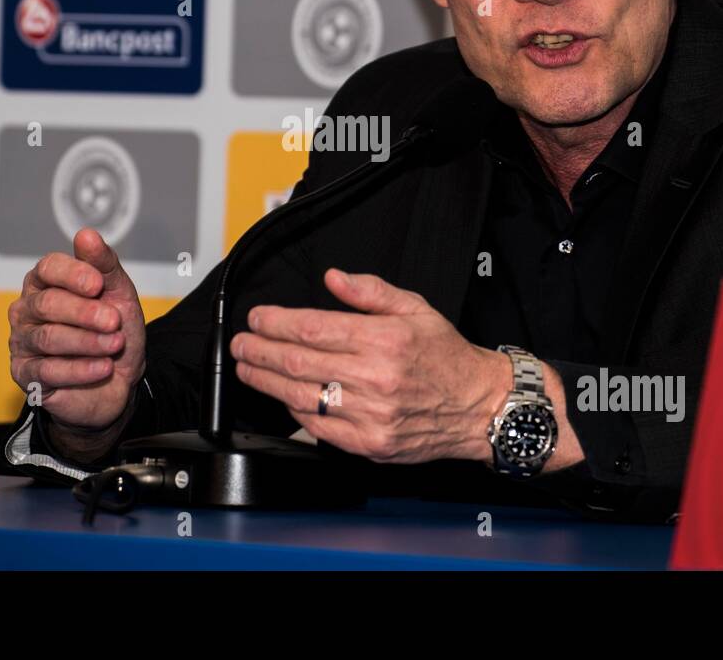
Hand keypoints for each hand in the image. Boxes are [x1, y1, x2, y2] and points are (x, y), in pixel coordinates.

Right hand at [8, 228, 146, 433]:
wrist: (118, 378)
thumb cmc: (113, 330)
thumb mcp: (118, 293)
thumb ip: (103, 264)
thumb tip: (86, 234)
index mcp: (46, 282)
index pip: (49, 268)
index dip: (73, 274)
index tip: (98, 285)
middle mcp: (28, 308)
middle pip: (47, 303)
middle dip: (85, 313)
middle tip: (113, 321)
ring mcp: (22, 341)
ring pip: (49, 337)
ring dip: (88, 342)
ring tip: (115, 345)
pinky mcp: (25, 374)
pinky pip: (48, 370)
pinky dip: (81, 369)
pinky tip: (103, 367)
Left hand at [230, 268, 513, 464]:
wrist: (480, 407)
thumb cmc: (448, 358)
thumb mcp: (415, 309)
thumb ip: (370, 292)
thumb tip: (333, 279)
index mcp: (384, 340)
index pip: (314, 328)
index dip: (276, 323)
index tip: (257, 318)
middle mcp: (375, 378)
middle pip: (299, 363)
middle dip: (260, 351)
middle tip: (241, 343)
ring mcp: (371, 415)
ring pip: (302, 397)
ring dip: (266, 382)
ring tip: (249, 368)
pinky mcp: (370, 444)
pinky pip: (319, 428)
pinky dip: (295, 412)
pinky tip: (282, 398)